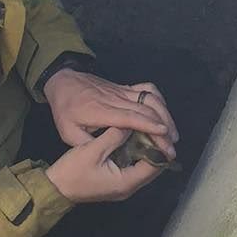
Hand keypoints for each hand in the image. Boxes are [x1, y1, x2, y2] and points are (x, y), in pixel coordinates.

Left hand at [43, 69, 177, 159]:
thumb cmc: (65, 110)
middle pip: (145, 110)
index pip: (129, 116)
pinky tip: (164, 113)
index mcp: (101, 111)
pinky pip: (147, 89)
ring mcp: (121, 91)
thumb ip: (86, 144)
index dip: (148, 124)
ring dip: (165, 114)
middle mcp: (115, 99)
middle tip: (172, 148)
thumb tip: (106, 154)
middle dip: (163, 127)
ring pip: (150, 98)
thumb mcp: (68, 132)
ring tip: (173, 134)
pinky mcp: (125, 88)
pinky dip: (159, 99)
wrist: (63, 82)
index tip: (164, 134)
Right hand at [45, 127, 163, 202]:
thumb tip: (131, 124)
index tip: (156, 126)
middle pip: (152, 166)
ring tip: (143, 128)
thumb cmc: (73, 171)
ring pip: (143, 166)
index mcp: (127, 182)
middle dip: (154, 146)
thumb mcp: (93, 150)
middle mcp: (129, 186)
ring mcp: (122, 185)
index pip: (155, 164)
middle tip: (151, 125)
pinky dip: (135, 153)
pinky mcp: (115, 181)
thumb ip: (114, 136)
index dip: (159, 145)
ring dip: (145, 149)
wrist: (55, 187)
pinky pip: (133, 166)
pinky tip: (131, 138)